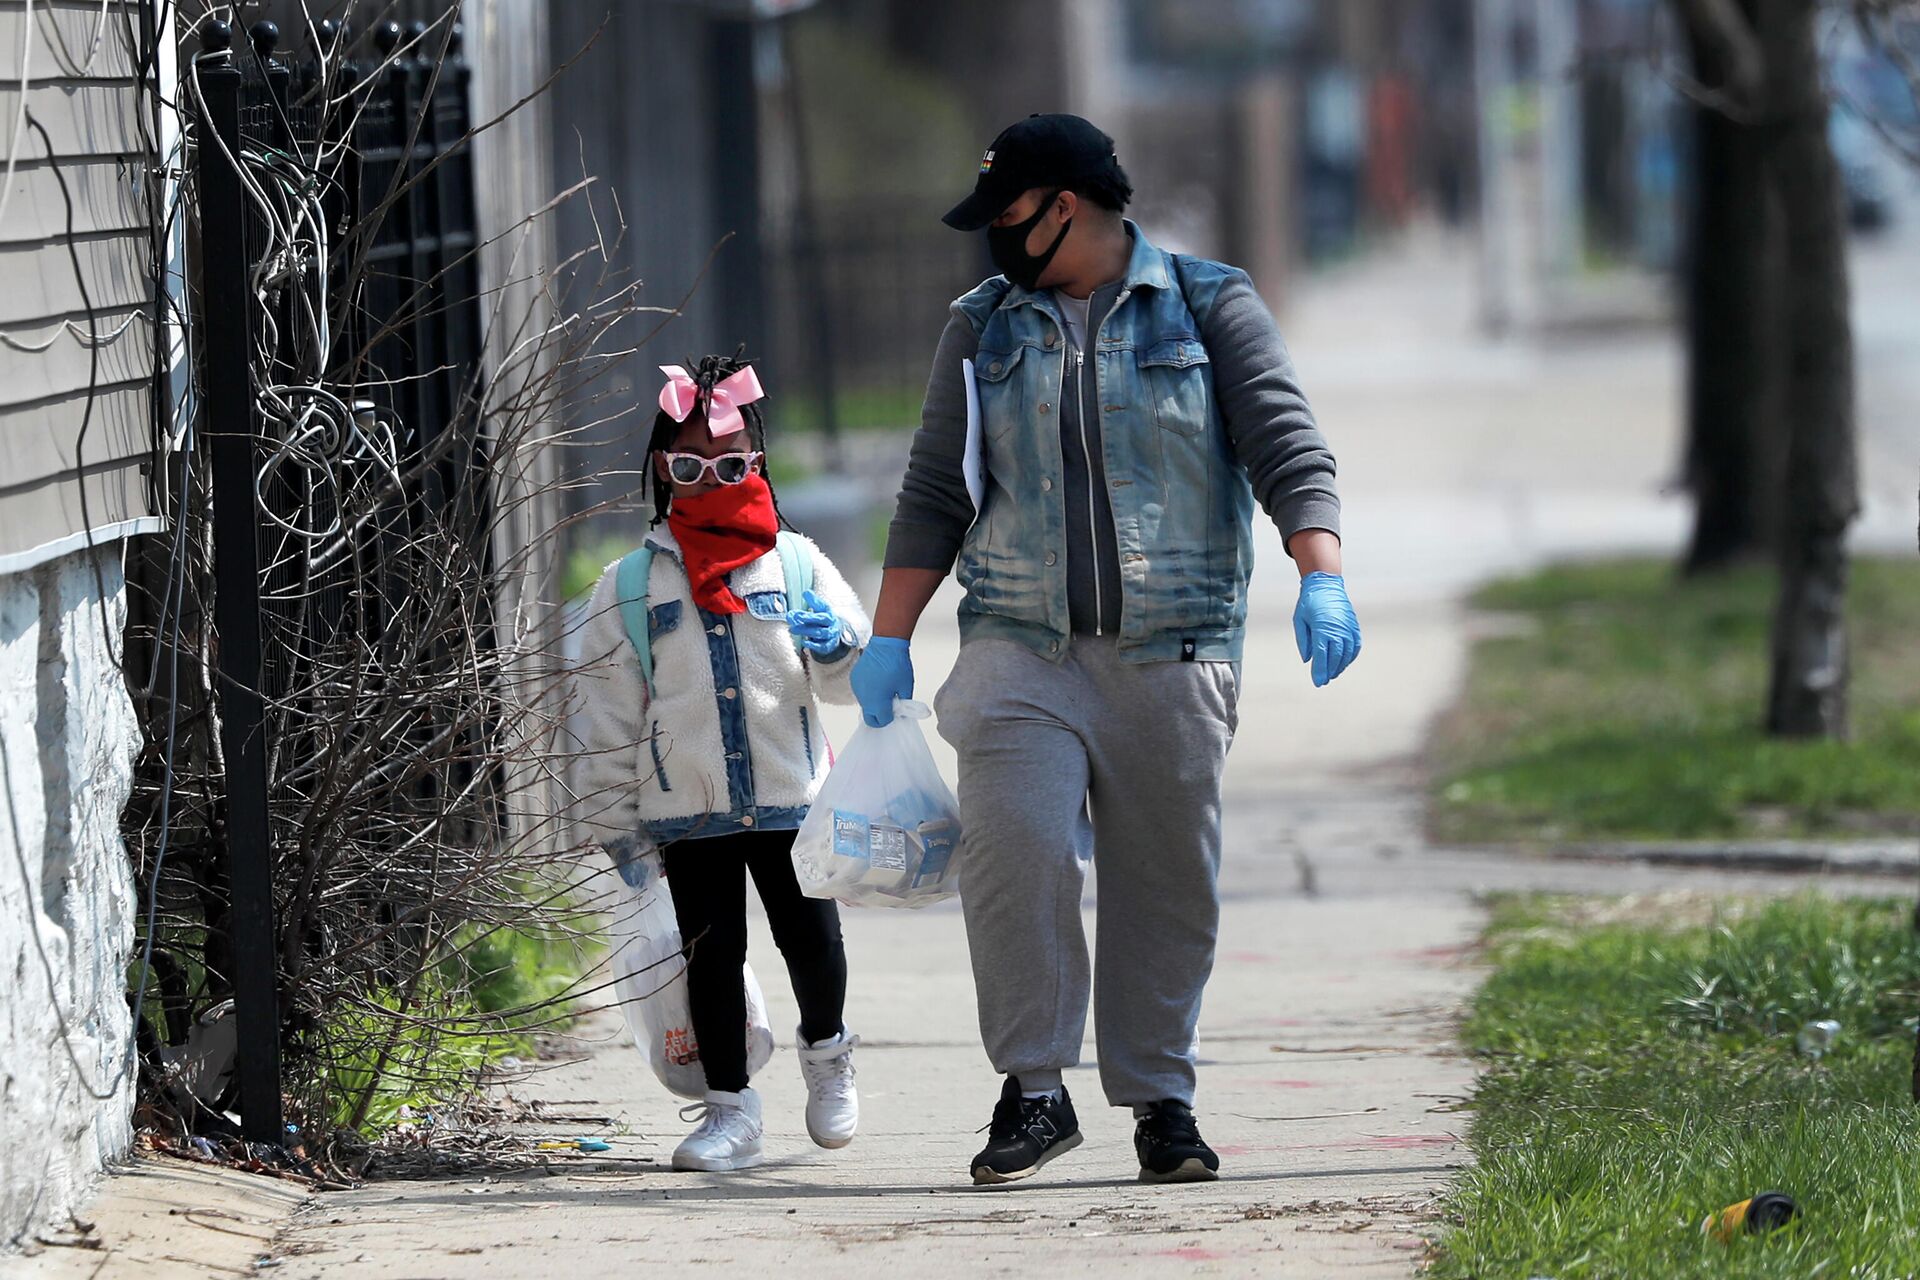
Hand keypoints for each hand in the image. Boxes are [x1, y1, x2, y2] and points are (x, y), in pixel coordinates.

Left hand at [788, 590, 851, 656]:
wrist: (836, 632)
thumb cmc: (824, 618)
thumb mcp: (820, 608)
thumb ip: (812, 601)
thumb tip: (805, 592)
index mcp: (829, 613)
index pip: (821, 610)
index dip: (810, 611)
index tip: (798, 611)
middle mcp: (831, 624)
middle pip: (820, 620)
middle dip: (808, 619)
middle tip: (794, 617)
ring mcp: (831, 635)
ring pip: (820, 633)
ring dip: (806, 631)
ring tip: (792, 629)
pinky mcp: (829, 645)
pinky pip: (822, 646)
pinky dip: (813, 645)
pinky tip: (804, 642)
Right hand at [850, 636, 912, 726]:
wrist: (886, 645)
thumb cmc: (897, 664)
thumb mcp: (906, 687)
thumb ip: (903, 702)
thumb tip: (900, 709)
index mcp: (877, 703)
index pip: (882, 721)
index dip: (890, 717)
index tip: (895, 711)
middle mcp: (864, 698)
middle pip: (869, 717)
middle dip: (879, 716)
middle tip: (888, 707)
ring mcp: (857, 689)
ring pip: (864, 704)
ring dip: (872, 702)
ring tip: (883, 690)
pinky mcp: (854, 679)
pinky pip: (860, 692)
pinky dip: (867, 692)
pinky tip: (876, 682)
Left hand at [1293, 571, 1360, 687]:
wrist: (1325, 583)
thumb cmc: (1309, 602)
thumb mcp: (1299, 620)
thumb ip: (1303, 641)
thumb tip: (1308, 660)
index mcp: (1322, 628)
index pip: (1322, 656)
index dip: (1320, 671)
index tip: (1317, 682)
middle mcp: (1338, 629)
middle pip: (1335, 658)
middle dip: (1329, 672)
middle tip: (1323, 681)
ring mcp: (1348, 628)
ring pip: (1347, 654)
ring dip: (1340, 666)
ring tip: (1332, 674)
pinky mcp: (1354, 625)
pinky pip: (1355, 645)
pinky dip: (1350, 656)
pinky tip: (1344, 662)